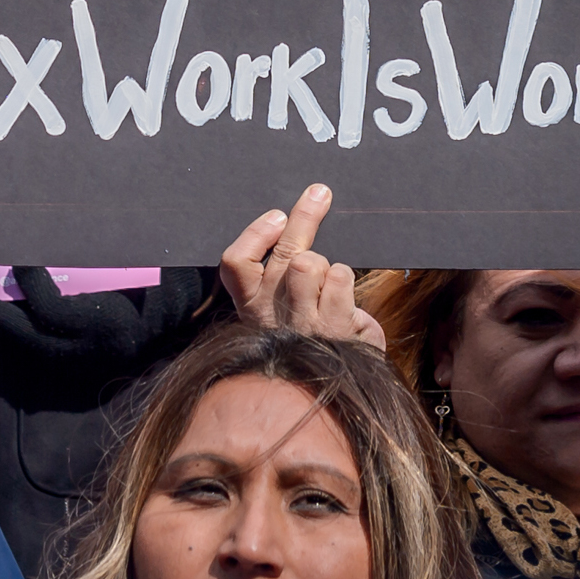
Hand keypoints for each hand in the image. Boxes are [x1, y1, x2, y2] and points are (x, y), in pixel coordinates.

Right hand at [219, 185, 383, 348]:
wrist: (330, 384)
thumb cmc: (305, 335)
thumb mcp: (280, 306)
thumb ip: (279, 268)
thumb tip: (288, 220)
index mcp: (252, 305)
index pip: (235, 263)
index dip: (255, 235)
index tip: (276, 218)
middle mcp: (272, 313)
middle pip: (284, 255)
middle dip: (305, 216)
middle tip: (319, 194)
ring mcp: (304, 322)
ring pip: (309, 263)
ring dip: (323, 263)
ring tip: (327, 278)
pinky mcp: (334, 326)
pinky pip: (338, 276)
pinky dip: (344, 278)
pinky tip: (342, 293)